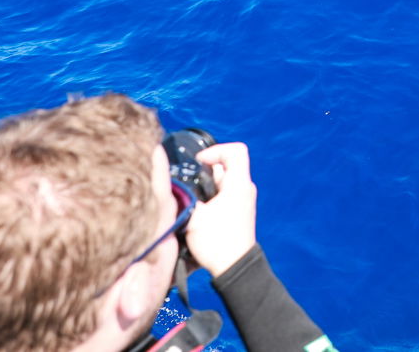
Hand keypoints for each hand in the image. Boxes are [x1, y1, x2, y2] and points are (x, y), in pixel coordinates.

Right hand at [183, 141, 258, 278]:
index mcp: (239, 183)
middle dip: (204, 172)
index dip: (215, 150)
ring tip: (189, 199)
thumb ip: (185, 196)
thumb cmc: (218, 241)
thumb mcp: (195, 216)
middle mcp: (244, 188)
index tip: (197, 162)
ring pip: (221, 182)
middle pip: (224, 167)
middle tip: (187, 184)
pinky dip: (209, 197)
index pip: (235, 150)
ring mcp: (241, 201)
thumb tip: (174, 186)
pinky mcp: (236, 212)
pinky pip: (222, 195)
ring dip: (204, 187)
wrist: (234, 268)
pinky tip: (195, 210)